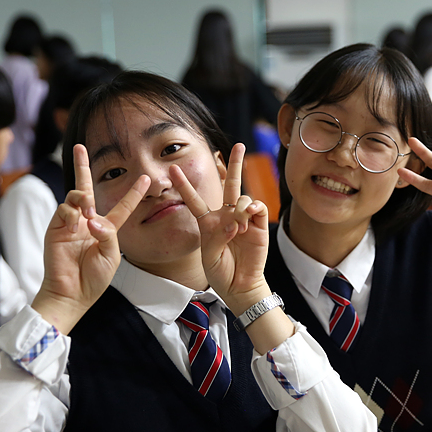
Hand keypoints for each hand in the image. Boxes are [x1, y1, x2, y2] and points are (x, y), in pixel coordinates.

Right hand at [32, 144, 149, 333]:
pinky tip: (76, 222)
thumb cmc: (94, 278)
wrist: (72, 293)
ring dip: (83, 199)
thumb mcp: (111, 255)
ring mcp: (70, 223)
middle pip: (87, 189)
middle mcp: (87, 221)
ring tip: (87, 212)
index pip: (122, 206)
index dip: (134, 193)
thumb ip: (107, 234)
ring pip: (75, 197)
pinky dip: (71, 213)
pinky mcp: (55, 228)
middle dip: (82, 167)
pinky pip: (63, 210)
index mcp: (106, 228)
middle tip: (81, 146)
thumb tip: (91, 218)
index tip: (146, 179)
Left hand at [170, 143, 269, 313]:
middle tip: (238, 145)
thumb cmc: (220, 271)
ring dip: (239, 206)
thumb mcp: (209, 255)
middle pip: (229, 184)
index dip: (184, 185)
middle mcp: (226, 216)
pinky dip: (253, 207)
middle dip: (234, 164)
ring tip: (239, 224)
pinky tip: (249, 214)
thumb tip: (235, 221)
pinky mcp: (259, 225)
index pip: (194, 200)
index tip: (172, 169)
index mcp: (209, 222)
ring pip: (242, 198)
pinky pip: (258, 207)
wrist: (239, 285)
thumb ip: (218, 236)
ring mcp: (244, 219)